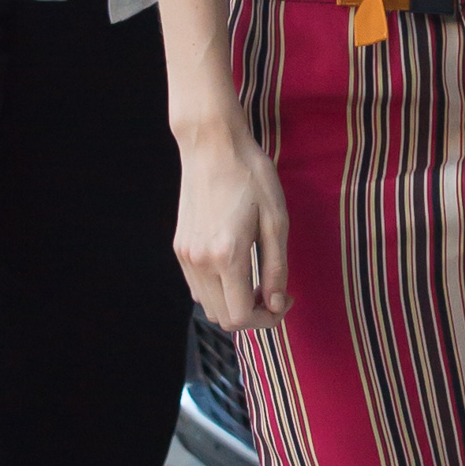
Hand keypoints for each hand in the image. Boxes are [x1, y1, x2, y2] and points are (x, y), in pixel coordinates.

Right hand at [173, 112, 290, 330]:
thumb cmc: (251, 176)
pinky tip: (236, 269)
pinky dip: (218, 291)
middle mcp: (200, 262)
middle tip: (274, 292)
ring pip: (209, 306)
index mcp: (227, 256)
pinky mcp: (179, 247)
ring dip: (234, 304)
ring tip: (256, 280)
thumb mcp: (277, 221)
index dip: (268, 320)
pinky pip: (198, 288)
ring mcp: (186, 256)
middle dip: (253, 315)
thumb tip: (277, 303)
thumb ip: (277, 268)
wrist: (212, 145)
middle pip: (224, 319)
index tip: (285, 300)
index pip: (242, 317)